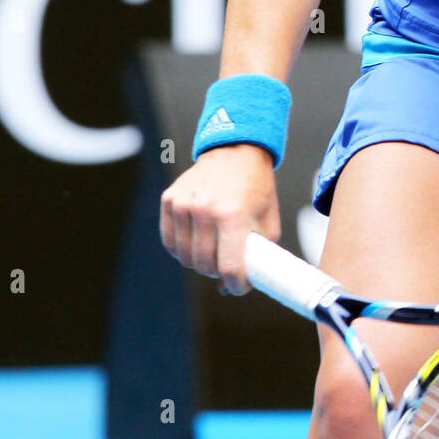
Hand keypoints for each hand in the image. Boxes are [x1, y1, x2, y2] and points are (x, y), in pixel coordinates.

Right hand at [160, 144, 280, 294]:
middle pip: (204, 265)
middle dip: (217, 273)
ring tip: (214, 251)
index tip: (239, 286)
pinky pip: (170, 241)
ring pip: (185, 256)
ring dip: (199, 261)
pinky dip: (182, 249)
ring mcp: (183, 203)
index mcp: (233, 214)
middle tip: (227, 265)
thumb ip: (258, 256)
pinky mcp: (169, 200)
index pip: (228, 267)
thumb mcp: (268, 221)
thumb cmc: (255, 189)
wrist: (236, 152)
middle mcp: (205, 209)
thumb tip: (230, 286)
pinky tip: (197, 241)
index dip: (236, 285)